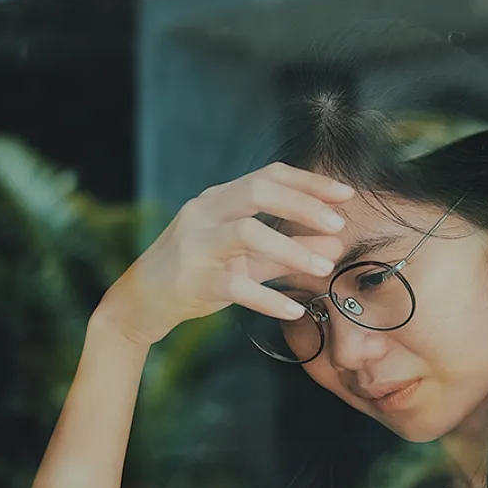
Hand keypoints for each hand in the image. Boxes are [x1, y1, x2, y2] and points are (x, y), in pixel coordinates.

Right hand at [97, 163, 352, 345]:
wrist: (141, 301)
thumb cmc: (199, 272)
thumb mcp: (246, 258)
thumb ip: (287, 251)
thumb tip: (334, 246)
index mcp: (220, 199)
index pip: (269, 176)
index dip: (310, 182)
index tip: (346, 194)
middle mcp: (206, 212)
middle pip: (259, 192)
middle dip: (304, 205)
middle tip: (339, 225)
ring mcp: (197, 244)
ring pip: (248, 233)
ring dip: (292, 249)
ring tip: (325, 268)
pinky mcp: (193, 280)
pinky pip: (236, 286)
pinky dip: (269, 298)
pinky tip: (294, 310)